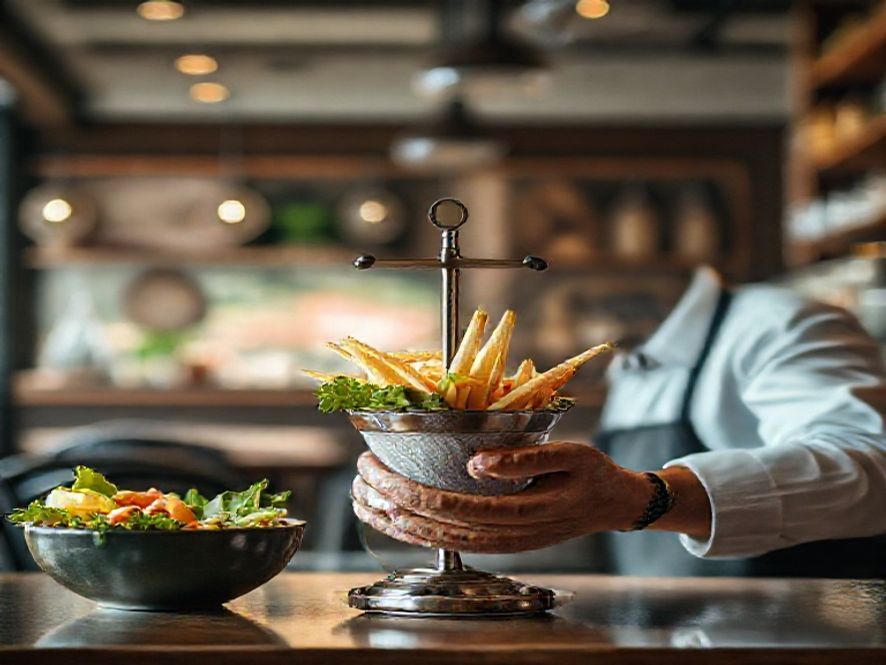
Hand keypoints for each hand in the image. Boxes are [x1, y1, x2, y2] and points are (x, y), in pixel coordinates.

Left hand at [351, 442, 655, 553]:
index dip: (410, 488)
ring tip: (363, 498)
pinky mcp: (499, 541)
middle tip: (361, 473)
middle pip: (436, 522)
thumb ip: (523, 459)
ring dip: (397, 519)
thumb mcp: (570, 455)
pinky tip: (393, 523)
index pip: (452, 504)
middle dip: (392, 497)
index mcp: (522, 510)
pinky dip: (417, 534)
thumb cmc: (592, 474)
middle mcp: (506, 533)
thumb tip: (476, 462)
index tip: (380, 467)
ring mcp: (502, 542)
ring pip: (437, 538)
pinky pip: (450, 542)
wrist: (613, 505)